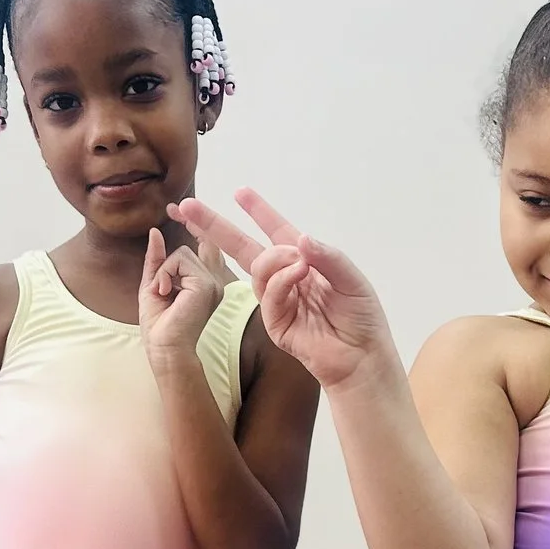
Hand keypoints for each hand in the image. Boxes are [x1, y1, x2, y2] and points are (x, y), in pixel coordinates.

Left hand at [138, 227, 225, 362]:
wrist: (165, 350)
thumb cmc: (160, 326)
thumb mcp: (153, 285)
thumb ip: (157, 260)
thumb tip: (155, 232)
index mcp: (206, 283)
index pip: (205, 246)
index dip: (194, 225)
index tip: (173, 208)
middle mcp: (215, 282)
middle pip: (189, 247)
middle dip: (172, 254)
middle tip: (163, 264)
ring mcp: (213, 282)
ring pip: (182, 253)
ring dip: (163, 272)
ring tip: (164, 295)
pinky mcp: (206, 284)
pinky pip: (179, 260)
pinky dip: (165, 275)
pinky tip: (166, 294)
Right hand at [170, 189, 397, 391]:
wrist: (363, 357)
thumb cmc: (362, 318)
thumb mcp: (351, 278)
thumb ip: (326, 256)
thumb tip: (299, 238)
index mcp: (303, 262)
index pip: (276, 231)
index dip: (259, 211)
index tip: (240, 192)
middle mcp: (286, 278)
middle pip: (243, 247)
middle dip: (215, 226)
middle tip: (186, 207)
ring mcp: (277, 301)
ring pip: (257, 267)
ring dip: (275, 258)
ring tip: (300, 263)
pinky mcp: (274, 323)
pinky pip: (269, 292)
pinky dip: (282, 279)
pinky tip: (299, 275)